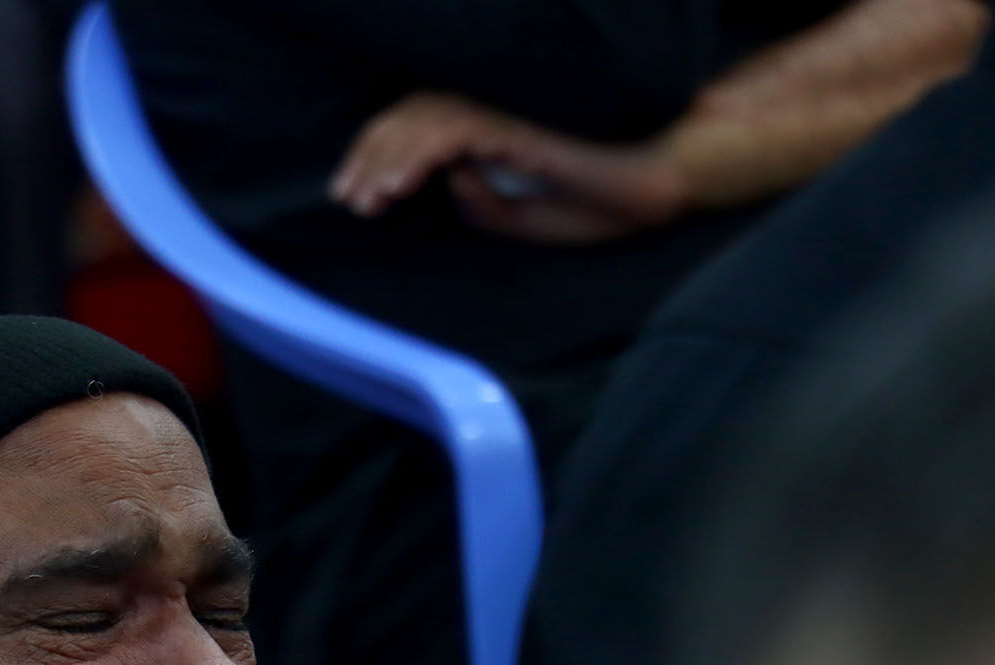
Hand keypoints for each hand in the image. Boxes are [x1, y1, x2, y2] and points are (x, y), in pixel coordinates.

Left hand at [330, 91, 689, 243]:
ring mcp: (503, 115)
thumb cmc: (591, 203)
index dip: (375, 157)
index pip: (414, 130)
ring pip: (424, 119)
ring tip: (368, 200)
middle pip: (408, 118)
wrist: (645, 192)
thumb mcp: (521, 220)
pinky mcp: (518, 125)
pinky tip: (400, 188)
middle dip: (369, 158)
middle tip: (348, 198)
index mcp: (483, 136)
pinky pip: (455, 130)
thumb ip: (481, 205)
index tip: (351, 195)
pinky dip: (420, 155)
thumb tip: (449, 181)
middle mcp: (488, 116)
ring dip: (387, 160)